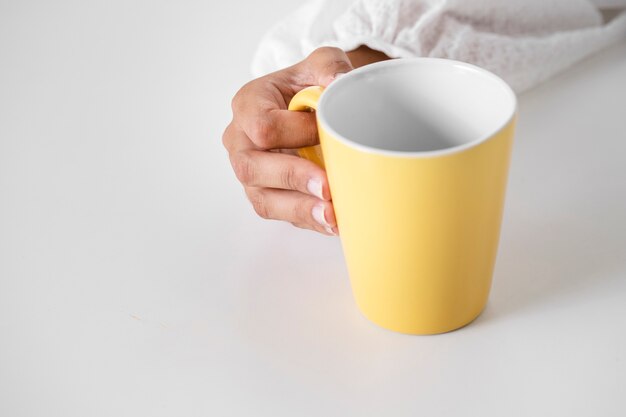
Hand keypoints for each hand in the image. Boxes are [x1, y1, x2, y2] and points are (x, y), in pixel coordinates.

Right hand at [223, 47, 352, 234]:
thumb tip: (339, 85)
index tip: (327, 132)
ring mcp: (252, 174)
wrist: (312, 108)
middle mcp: (240, 142)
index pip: (263, 126)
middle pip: (253, 167)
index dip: (296, 132)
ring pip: (264, 200)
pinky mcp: (267, 196)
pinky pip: (281, 215)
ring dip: (300, 210)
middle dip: (292, 178)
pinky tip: (333, 223)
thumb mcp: (322, 64)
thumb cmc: (311, 85)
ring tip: (332, 216)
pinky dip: (308, 221)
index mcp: (248, 105)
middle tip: (327, 187)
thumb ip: (330, 66)